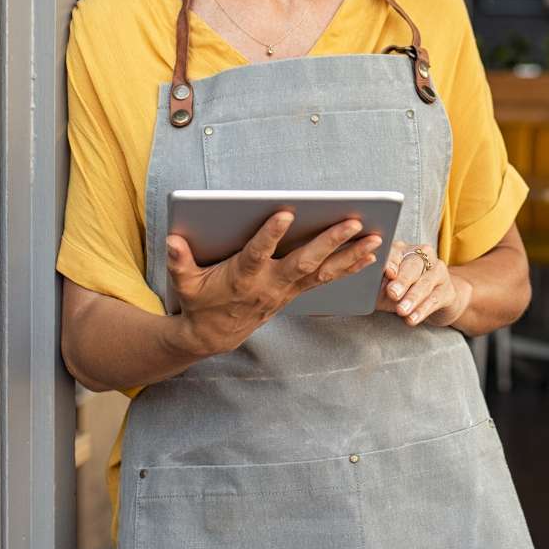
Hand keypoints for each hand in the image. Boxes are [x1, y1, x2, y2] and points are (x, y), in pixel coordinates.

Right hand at [165, 210, 381, 356]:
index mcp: (243, 276)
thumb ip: (179, 261)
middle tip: (353, 222)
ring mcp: (287, 290)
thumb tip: (173, 240)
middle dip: (330, 241)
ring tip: (375, 238)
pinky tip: (370, 254)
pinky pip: (327, 279)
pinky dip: (349, 267)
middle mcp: (271, 284)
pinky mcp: (296, 292)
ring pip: (323, 271)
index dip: (271, 234)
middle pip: (304, 261)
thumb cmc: (199, 301)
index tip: (285, 212)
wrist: (214, 336)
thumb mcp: (184, 282)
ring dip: (350, 255)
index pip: (258, 253)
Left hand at [377, 241, 471, 327]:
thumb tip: (363, 286)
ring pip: (425, 283)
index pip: (396, 252)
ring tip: (401, 311)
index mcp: (403, 249)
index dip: (392, 261)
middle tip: (392, 293)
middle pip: (413, 265)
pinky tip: (412, 319)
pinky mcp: (448, 290)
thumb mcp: (385, 285)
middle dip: (402, 280)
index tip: (387, 273)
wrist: (433, 301)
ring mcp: (438, 271)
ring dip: (412, 298)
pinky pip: (434, 299)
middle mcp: (423, 255)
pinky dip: (422, 310)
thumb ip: (376, 282)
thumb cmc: (401, 290)